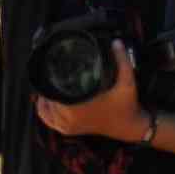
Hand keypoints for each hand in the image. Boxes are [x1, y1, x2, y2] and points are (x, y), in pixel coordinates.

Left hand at [34, 41, 149, 142]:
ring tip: (51, 85)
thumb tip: (116, 42)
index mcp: (76, 108)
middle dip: (50, 88)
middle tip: (54, 74)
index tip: (54, 70)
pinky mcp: (69, 131)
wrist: (130, 127)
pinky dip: (44, 112)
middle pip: (48, 100)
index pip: (53, 93)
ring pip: (45, 111)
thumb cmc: (127, 106)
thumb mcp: (128, 82)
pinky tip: (46, 102)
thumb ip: (122, 61)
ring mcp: (68, 127)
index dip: (51, 81)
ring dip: (45, 99)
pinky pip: (49, 122)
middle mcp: (69, 119)